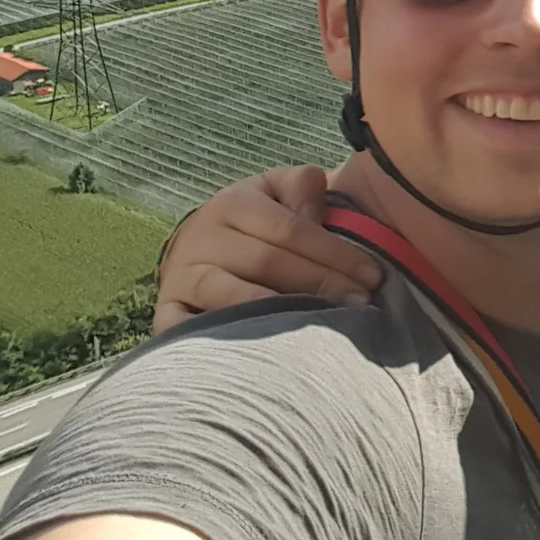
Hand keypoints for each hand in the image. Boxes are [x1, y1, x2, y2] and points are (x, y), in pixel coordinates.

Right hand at [152, 166, 381, 332]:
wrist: (194, 251)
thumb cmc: (254, 223)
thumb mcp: (278, 190)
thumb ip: (303, 187)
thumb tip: (315, 217)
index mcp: (233, 202)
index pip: (292, 229)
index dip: (336, 254)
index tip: (374, 278)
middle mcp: (201, 238)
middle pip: (268, 263)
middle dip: (321, 284)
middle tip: (361, 305)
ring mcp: (180, 278)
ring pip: (232, 297)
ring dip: (282, 314)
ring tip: (325, 329)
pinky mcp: (166, 315)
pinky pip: (191, 331)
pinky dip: (227, 341)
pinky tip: (266, 352)